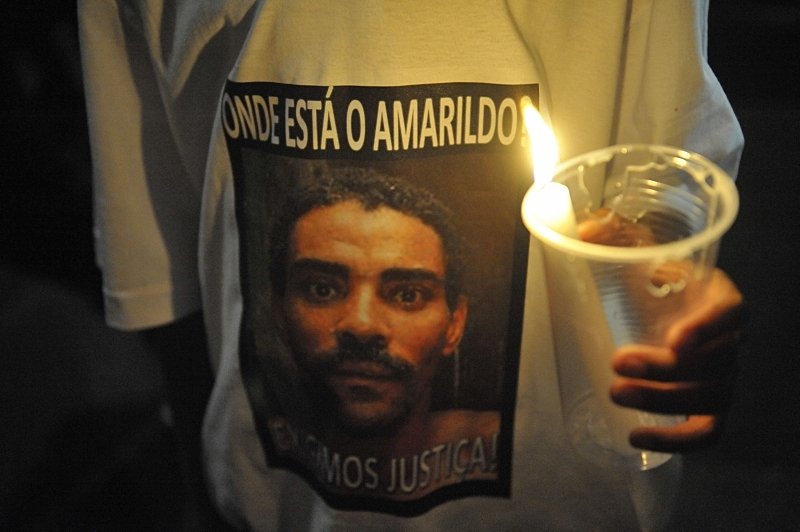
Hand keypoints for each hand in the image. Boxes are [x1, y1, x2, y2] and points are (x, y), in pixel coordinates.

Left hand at [579, 211, 746, 451]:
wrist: (650, 302)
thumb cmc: (646, 274)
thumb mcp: (631, 248)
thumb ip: (611, 234)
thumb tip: (581, 231)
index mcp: (718, 296)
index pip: (732, 312)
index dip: (710, 328)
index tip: (674, 339)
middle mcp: (729, 339)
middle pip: (717, 363)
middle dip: (667, 370)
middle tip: (618, 363)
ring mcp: (722, 376)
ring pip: (712, 398)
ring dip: (665, 401)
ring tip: (616, 394)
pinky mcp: (708, 406)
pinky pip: (709, 431)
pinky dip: (679, 441)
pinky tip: (637, 438)